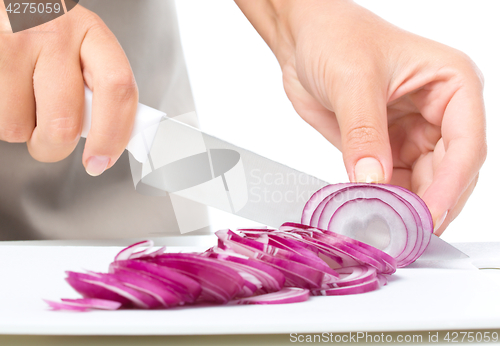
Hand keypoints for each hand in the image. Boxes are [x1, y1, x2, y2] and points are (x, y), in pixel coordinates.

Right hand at [0, 3, 137, 175]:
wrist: (12, 3)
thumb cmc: (48, 31)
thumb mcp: (83, 47)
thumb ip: (100, 87)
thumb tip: (111, 140)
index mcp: (92, 34)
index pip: (117, 88)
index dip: (113, 134)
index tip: (101, 160)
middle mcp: (54, 35)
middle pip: (63, 123)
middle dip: (56, 147)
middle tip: (51, 138)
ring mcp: (13, 43)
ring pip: (18, 127)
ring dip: (21, 129)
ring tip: (24, 100)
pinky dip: (2, 117)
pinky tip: (8, 93)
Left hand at [237, 0, 486, 234]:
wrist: (305, 39)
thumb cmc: (336, 36)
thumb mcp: (352, 79)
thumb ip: (364, 132)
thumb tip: (373, 180)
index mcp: (452, 83)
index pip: (466, 144)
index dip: (452, 186)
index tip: (430, 216)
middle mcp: (440, 112)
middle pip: (450, 172)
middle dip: (430, 203)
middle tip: (406, 233)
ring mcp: (414, 132)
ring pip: (424, 183)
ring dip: (406, 208)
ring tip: (386, 228)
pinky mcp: (387, 147)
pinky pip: (394, 183)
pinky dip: (385, 201)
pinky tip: (371, 213)